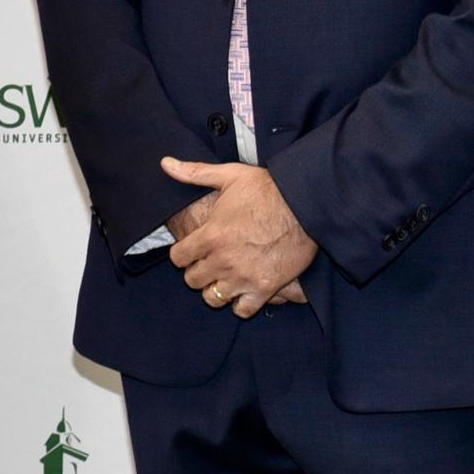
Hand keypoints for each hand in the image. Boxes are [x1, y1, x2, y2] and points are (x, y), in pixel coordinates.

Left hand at [160, 156, 317, 316]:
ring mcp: (243, 276)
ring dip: (216, 289)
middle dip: (198, 272)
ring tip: (224, 278)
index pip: (178, 258)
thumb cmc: (269, 189)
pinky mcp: (265, 288)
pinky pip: (242, 309)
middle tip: (209, 264)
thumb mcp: (229, 176)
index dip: (183, 255)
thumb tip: (165, 163)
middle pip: (193, 280)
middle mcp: (222, 260)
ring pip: (213, 297)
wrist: (307, 205)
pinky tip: (244, 292)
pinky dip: (240, 304)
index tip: (192, 251)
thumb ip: (194, 173)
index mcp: (210, 235)